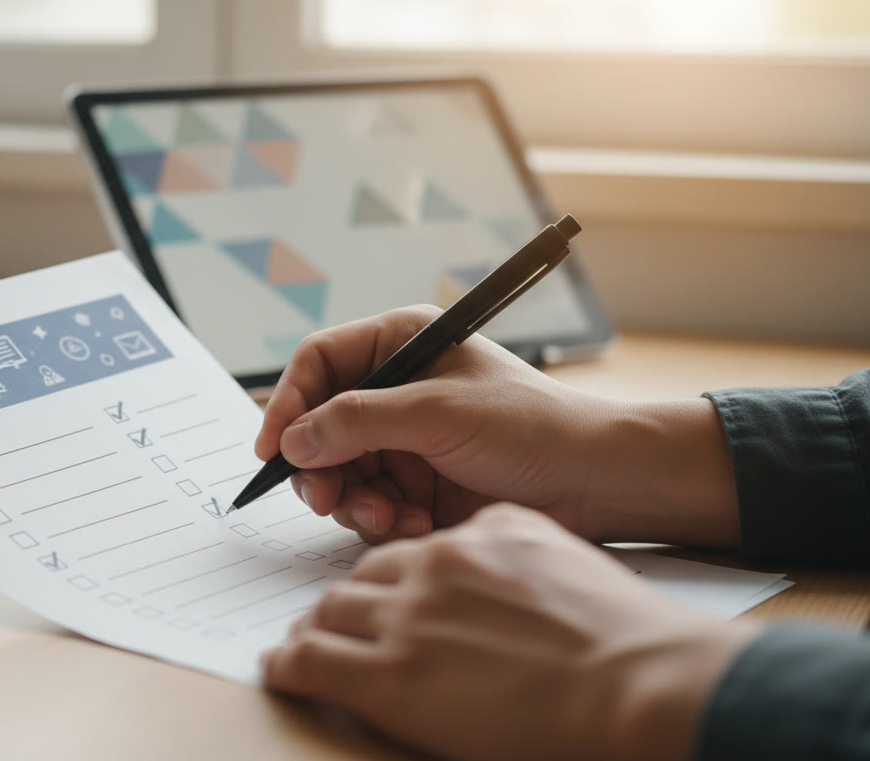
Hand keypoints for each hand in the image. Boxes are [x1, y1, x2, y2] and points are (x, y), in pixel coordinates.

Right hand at [254, 306, 738, 546]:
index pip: (319, 363)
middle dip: (320, 465)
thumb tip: (294, 440)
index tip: (273, 447)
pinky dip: (380, 519)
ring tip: (386, 516)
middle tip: (327, 498)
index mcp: (402, 345)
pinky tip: (413, 524)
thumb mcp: (437, 412)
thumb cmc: (533, 427)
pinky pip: (369, 504)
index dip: (290, 403)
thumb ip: (358, 421)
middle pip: (320, 425)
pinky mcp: (417, 486)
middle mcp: (397, 390)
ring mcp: (405, 440)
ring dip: (353, 499)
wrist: (596, 483)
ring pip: (340, 471)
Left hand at [262, 505, 759, 760]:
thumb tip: (486, 560)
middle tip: (331, 622)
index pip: (408, 550)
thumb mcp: (562, 558)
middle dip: (345, 601)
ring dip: (314, 628)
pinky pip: (313, 659)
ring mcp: (410, 620)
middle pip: (363, 577)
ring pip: (332, 612)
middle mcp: (435, 566)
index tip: (381, 596)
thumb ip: (512, 550)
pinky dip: (288, 661)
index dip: (388, 578)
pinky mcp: (391, 677)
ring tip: (302, 644)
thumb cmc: (623, 635)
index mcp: (477, 535)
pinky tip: (278, 665)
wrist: (638, 682)